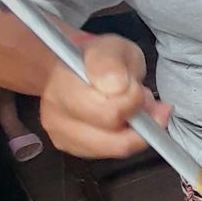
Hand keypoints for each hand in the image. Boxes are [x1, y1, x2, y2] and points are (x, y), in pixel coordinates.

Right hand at [40, 34, 172, 157]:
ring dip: (134, 132)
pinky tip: (123, 122)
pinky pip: (107, 153)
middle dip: (140, 120)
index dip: (135, 101)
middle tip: (147, 102)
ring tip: (136, 110)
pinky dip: (123, 140)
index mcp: (64, 81)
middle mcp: (55, 110)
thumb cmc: (99, 59)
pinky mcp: (66, 145)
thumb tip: (116, 87)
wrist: (74, 68)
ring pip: (112, 148)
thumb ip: (113, 64)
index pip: (109, 110)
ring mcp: (58, 131)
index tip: (140, 87)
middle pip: (112, 137)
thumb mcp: (113, 47)